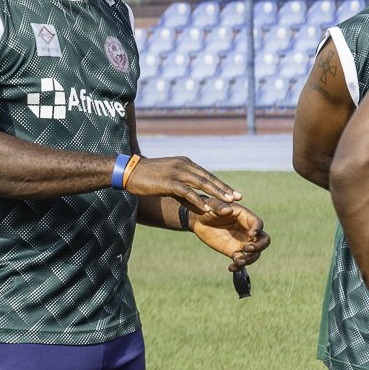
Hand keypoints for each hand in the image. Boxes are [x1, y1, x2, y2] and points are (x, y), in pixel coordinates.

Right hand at [124, 156, 240, 211]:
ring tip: (228, 203)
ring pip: (201, 183)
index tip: (234, 193)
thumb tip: (194, 193)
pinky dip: (198, 199)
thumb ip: (182, 181)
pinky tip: (207, 207)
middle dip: (224, 189)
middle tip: (238, 197)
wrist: (130, 172)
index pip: (207, 174)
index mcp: (184, 162)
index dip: (221, 184)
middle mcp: (183, 165)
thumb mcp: (169, 176)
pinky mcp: (168, 182)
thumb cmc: (148, 176)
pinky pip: (187, 191)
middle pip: (208, 178)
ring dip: (216, 193)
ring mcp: (176, 172)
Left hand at [189, 203, 269, 270]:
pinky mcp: (234, 251)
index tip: (251, 235)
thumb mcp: (212, 204)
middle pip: (264, 240)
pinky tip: (231, 267)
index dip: (258, 229)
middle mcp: (247, 230)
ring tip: (239, 261)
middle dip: (260, 246)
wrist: (199, 220)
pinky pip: (242, 261)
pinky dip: (239, 266)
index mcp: (245, 216)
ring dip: (250, 259)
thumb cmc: (208, 208)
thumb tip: (229, 210)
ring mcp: (242, 242)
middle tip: (247, 248)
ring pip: (255, 253)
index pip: (258, 223)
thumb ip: (220, 207)